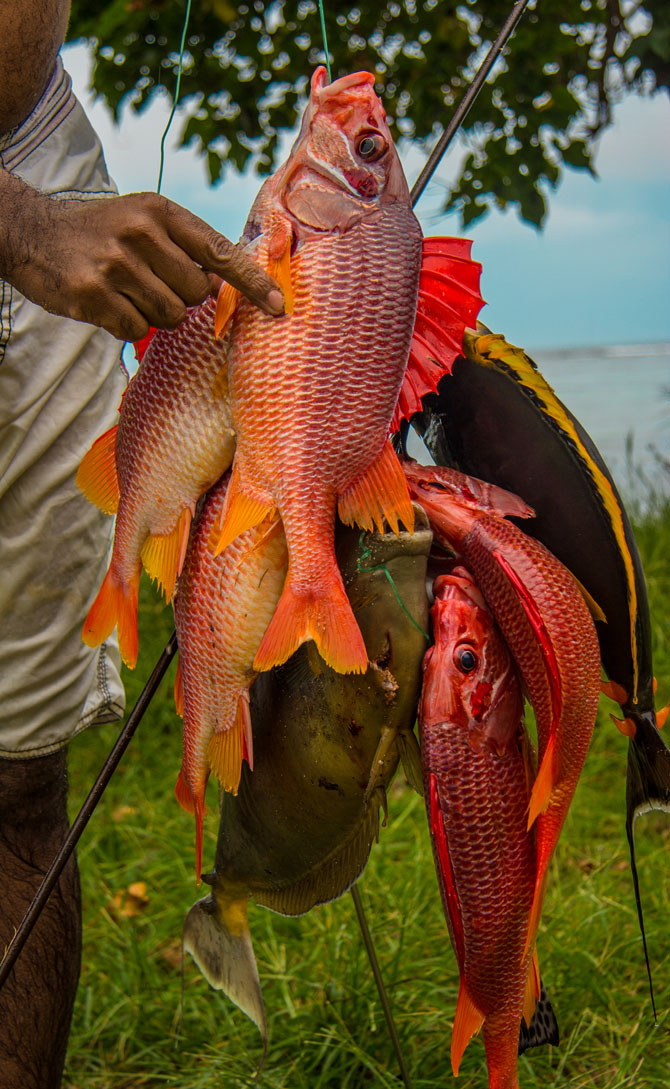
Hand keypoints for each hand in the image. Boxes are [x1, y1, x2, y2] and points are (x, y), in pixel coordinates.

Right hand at [0, 181, 284, 339]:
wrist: (30, 234)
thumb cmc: (100, 233)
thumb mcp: (143, 221)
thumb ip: (185, 248)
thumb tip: (227, 288)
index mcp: (160, 211)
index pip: (219, 251)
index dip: (252, 282)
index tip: (278, 305)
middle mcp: (140, 232)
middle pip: (196, 294)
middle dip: (180, 298)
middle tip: (149, 282)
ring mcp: (115, 264)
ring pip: (169, 316)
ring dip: (153, 314)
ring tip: (125, 291)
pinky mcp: (93, 293)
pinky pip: (136, 330)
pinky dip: (125, 325)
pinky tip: (106, 303)